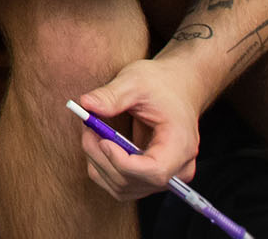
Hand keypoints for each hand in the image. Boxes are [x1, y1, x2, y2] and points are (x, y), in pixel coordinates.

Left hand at [75, 58, 209, 201]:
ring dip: (98, 161)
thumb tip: (86, 104)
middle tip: (87, 126)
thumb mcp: (136, 81)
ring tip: (91, 130)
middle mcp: (177, 169)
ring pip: (122, 187)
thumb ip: (112, 95)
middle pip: (133, 181)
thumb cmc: (161, 84)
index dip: (124, 163)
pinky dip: (102, 167)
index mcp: (181, 144)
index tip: (103, 141)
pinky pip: (119, 186)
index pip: (155, 171)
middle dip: (102, 156)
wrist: (177, 90)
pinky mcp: (150, 180)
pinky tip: (99, 143)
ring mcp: (164, 179)